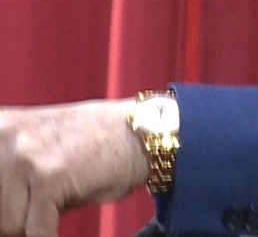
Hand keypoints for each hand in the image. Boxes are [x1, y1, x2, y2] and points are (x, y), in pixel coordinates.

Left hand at [0, 99, 147, 236]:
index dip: (3, 203)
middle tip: (41, 211)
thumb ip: (12, 173)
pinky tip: (58, 232)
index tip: (14, 211)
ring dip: (33, 224)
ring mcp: (27, 156)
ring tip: (58, 206)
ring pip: (10, 224)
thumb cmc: (96, 142)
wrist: (144, 131)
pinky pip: (37, 232)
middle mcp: (5, 136)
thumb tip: (4, 220)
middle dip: (15, 217)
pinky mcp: (51, 179)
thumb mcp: (41, 145)